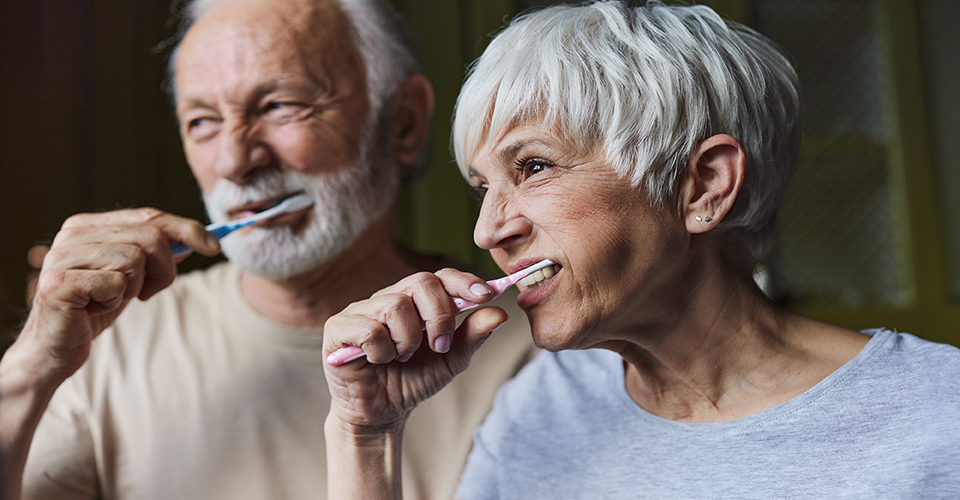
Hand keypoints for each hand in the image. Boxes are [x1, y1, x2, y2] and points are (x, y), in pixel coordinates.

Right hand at [13, 208, 219, 387]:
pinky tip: (96, 308)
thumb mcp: (131, 276)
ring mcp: (64, 256)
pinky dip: (117, 300)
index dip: (187, 229)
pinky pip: (118, 283)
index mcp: (89, 225)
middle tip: (149, 292)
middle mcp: (73, 233)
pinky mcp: (61, 282)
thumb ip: (153, 254)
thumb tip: (193, 238)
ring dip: (136, 286)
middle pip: (150, 236)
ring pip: (136, 258)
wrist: (54, 348)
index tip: (214, 246)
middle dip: (165, 268)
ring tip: (114, 298)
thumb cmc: (93, 309)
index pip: (149, 216)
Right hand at [323, 269, 507, 431]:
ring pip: (395, 306)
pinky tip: (379, 361)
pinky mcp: (338, 328)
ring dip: (408, 340)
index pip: (440, 276)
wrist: (380, 414)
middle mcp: (387, 298)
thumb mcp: (450, 361)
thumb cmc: (412, 380)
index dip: (463, 280)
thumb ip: (472, 336)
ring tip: (403, 358)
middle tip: (438, 346)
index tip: (486, 295)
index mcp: (415, 301)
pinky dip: (382, 351)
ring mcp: (360, 310)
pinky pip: (369, 329)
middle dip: (439, 316)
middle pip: (420, 282)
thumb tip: (499, 313)